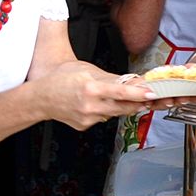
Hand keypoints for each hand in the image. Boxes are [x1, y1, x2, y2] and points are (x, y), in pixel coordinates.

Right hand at [39, 61, 153, 130]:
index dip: (139, 94)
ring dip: (126, 106)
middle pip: (123, 107)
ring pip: (116, 113)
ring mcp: (88, 118)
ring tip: (130, 98)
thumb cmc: (61, 79)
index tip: (153, 93)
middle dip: (139, 102)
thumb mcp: (86, 69)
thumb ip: (110, 77)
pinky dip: (107, 111)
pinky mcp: (86, 126)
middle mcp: (90, 105)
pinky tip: (100, 104)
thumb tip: (131, 81)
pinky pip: (104, 118)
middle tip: (151, 97)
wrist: (41, 98)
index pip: (121, 92)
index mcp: (91, 87)